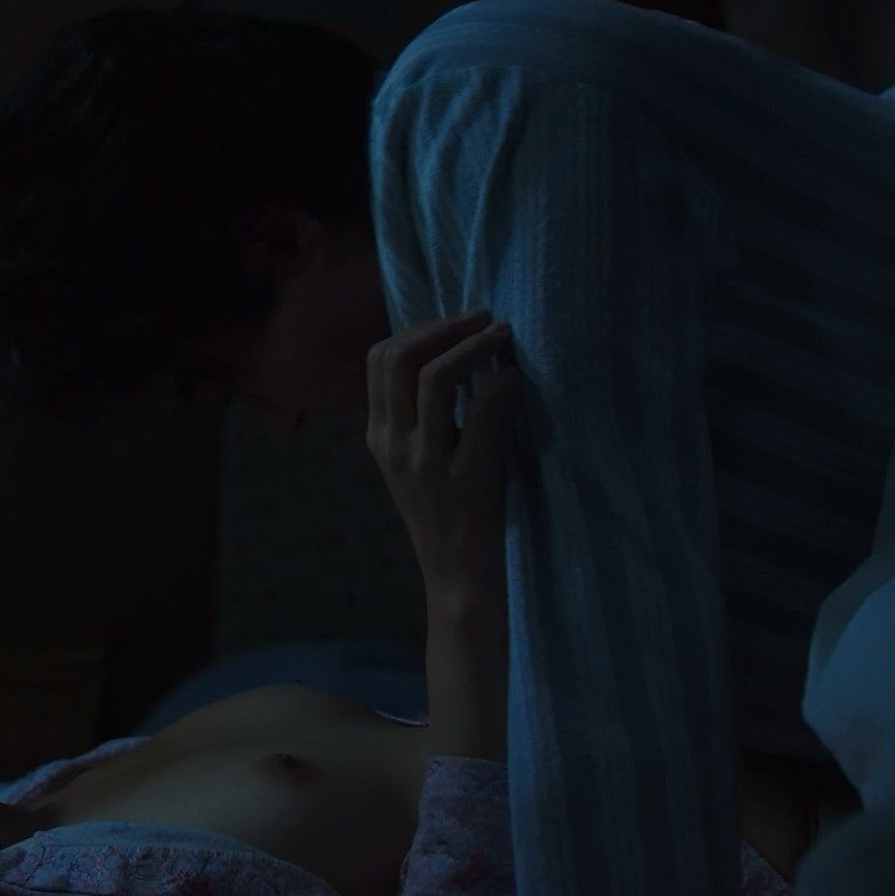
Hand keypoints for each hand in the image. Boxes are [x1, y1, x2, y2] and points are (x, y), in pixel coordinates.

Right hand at [365, 310, 525, 613]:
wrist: (458, 577)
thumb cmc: (448, 513)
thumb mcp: (415, 462)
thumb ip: (418, 417)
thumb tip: (448, 355)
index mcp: (378, 436)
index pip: (379, 358)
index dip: (419, 328)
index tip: (457, 324)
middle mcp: (393, 444)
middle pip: (401, 358)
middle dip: (445, 327)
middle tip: (484, 318)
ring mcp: (425, 461)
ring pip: (437, 377)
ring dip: (475, 346)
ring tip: (504, 337)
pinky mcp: (464, 477)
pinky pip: (482, 411)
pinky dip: (501, 385)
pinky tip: (517, 381)